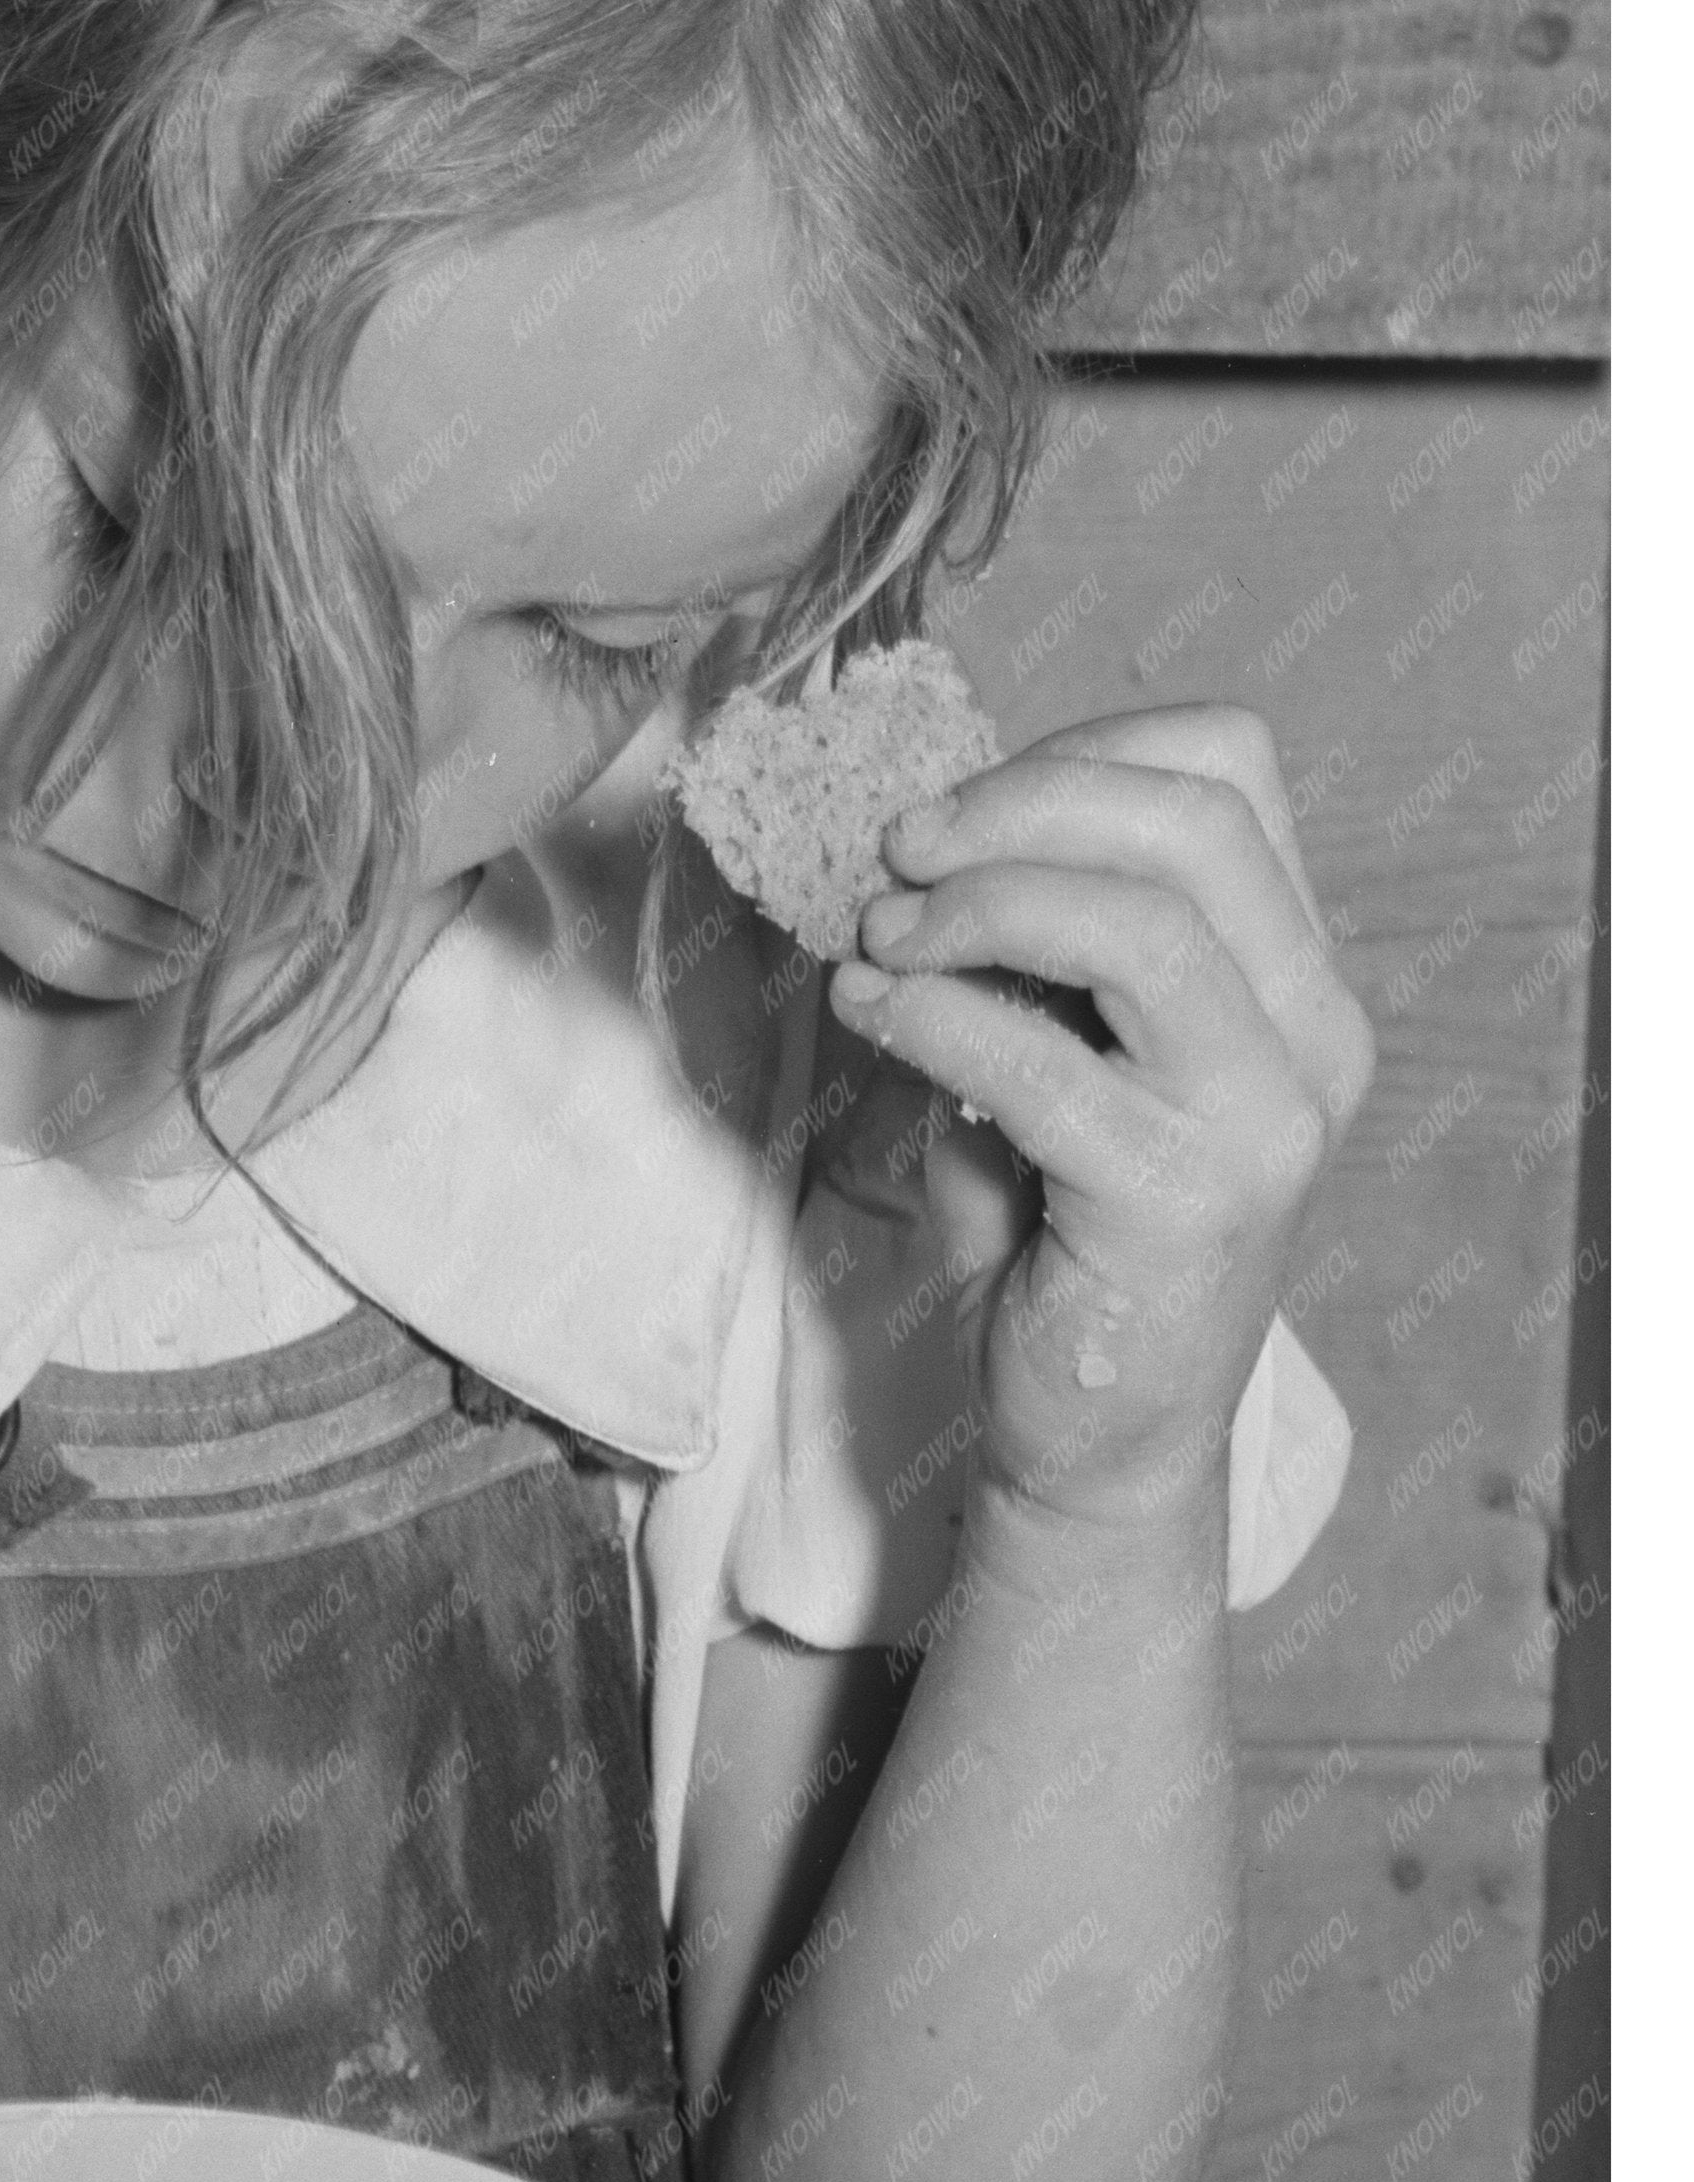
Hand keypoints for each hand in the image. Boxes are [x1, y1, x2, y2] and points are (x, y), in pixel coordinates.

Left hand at [822, 701, 1374, 1535]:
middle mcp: (1314, 1034)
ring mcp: (1265, 1120)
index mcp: (1296, 971)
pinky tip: (868, 1010)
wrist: (1099, 1429)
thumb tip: (916, 819)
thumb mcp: (1060, 1039)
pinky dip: (932, 1014)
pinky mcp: (1184, 1201)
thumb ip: (1032, 933)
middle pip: (1192, 825)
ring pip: (1140, 926)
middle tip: (898, 850)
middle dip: (1018, 806)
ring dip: (977, 907)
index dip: (1077, 753)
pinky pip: (1043, 1064)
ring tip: (880, 937)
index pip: (1229, 771)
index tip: (958, 806)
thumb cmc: (1063, 1217)